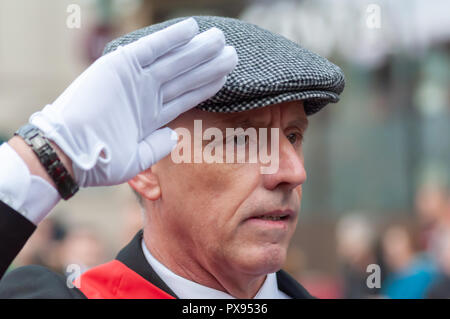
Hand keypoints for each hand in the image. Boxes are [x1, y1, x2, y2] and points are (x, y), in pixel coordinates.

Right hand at [29, 18, 237, 186]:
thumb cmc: (99, 162)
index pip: (186, 96)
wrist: (68, 153)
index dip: (206, 85)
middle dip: (209, 64)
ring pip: (174, 61)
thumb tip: (174, 135)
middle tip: (233, 54)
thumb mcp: (137, 159)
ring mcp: (134, 80)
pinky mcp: (120, 66)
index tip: (226, 75)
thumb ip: (157, 146)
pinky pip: (150, 48)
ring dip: (197, 50)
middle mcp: (146, 95)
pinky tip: (191, 29)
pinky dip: (170, 38)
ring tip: (221, 40)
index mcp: (151, 115)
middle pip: (185, 76)